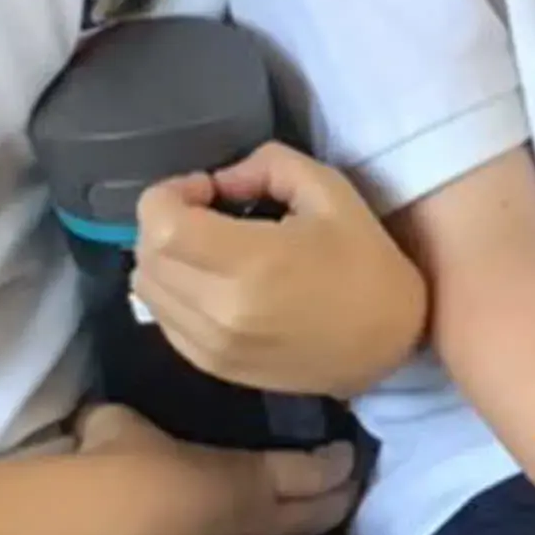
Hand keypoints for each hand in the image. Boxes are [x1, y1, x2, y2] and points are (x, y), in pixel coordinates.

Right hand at [75, 401, 357, 534]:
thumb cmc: (111, 468)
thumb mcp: (125, 423)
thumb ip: (142, 420)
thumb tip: (123, 414)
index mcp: (244, 478)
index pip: (307, 472)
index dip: (333, 463)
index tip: (348, 453)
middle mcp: (253, 524)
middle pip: (316, 516)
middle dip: (343, 503)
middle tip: (358, 492)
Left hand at [131, 142, 427, 398]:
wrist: (388, 344)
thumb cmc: (363, 260)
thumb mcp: (327, 189)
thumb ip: (265, 166)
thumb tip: (219, 182)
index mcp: (250, 264)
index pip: (160, 225)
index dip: (169, 193)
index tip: (206, 189)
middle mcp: (221, 311)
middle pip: (147, 256)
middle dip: (164, 221)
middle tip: (205, 211)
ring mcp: (213, 347)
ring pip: (146, 291)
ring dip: (163, 257)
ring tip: (205, 246)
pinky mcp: (215, 368)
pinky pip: (163, 321)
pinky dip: (172, 292)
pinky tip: (209, 280)